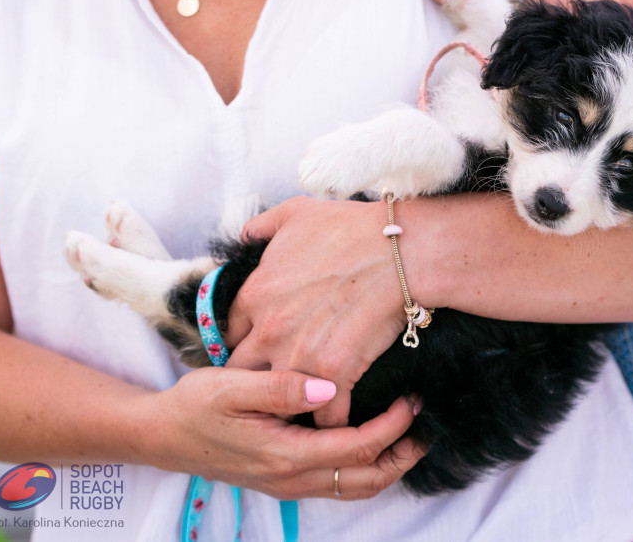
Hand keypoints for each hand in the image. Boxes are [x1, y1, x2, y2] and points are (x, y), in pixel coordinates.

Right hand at [136, 367, 423, 499]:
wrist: (162, 435)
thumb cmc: (195, 406)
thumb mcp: (231, 386)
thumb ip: (281, 388)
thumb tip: (328, 387)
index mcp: (286, 455)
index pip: (358, 447)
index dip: (393, 425)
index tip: (412, 398)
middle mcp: (293, 478)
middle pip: (368, 478)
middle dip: (404, 453)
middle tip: (427, 422)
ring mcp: (290, 484)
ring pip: (356, 486)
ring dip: (389, 464)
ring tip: (411, 434)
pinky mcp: (286, 480)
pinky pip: (339, 483)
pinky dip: (366, 466)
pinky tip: (373, 440)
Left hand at [225, 196, 409, 428]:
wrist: (402, 252)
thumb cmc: (352, 229)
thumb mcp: (296, 213)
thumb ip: (262, 226)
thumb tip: (247, 236)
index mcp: (255, 294)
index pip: (230, 334)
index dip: (246, 341)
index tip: (262, 346)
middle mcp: (268, 331)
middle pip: (244, 374)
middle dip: (258, 379)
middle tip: (276, 383)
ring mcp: (299, 356)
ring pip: (279, 401)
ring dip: (291, 406)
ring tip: (303, 410)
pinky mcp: (334, 374)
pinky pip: (324, 414)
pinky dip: (332, 420)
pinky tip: (340, 418)